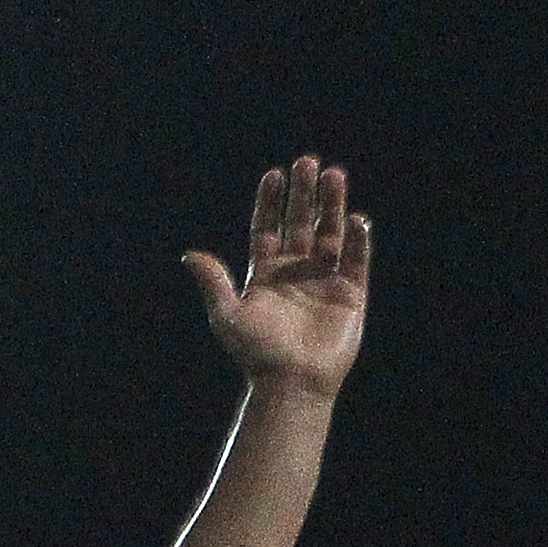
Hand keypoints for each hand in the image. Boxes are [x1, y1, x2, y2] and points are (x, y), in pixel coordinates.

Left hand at [182, 157, 370, 397]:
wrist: (291, 383)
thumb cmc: (256, 353)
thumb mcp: (227, 316)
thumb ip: (213, 282)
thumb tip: (190, 255)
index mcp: (265, 273)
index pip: (267, 228)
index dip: (271, 202)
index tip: (275, 174)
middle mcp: (295, 272)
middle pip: (301, 223)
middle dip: (304, 193)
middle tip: (308, 162)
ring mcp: (324, 280)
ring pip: (330, 233)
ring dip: (332, 205)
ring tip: (334, 176)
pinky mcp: (350, 294)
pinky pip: (355, 259)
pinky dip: (357, 239)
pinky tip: (356, 219)